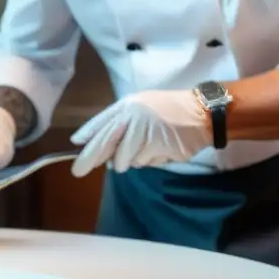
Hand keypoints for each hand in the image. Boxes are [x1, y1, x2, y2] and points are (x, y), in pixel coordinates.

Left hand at [69, 90, 210, 176]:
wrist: (202, 113)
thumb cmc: (170, 110)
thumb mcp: (141, 107)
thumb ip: (120, 123)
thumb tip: (97, 147)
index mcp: (126, 106)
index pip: (101, 123)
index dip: (88, 136)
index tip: (75, 145)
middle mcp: (131, 118)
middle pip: (104, 144)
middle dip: (89, 160)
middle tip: (77, 171)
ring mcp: (143, 133)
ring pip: (124, 160)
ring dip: (131, 160)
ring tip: (147, 148)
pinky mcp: (155, 147)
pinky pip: (143, 163)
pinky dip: (149, 161)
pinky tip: (160, 149)